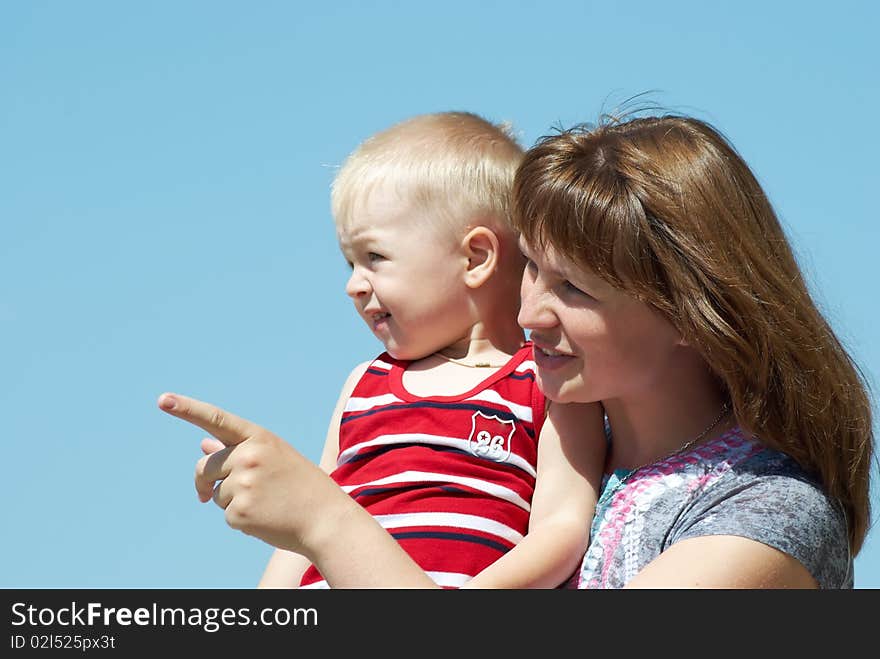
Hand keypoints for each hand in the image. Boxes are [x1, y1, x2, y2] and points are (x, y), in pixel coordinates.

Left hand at [158, 392, 344, 555]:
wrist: (325, 518)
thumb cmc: (301, 486)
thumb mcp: (274, 458)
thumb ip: (238, 450)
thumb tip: (203, 444)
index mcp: (259, 438)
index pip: (217, 419)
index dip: (187, 408)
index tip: (163, 399)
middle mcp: (248, 456)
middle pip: (206, 466)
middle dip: (208, 480)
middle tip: (222, 493)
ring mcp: (243, 484)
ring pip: (216, 493)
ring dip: (232, 501)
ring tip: (265, 503)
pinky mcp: (239, 512)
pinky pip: (225, 515)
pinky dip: (241, 519)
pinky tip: (265, 517)